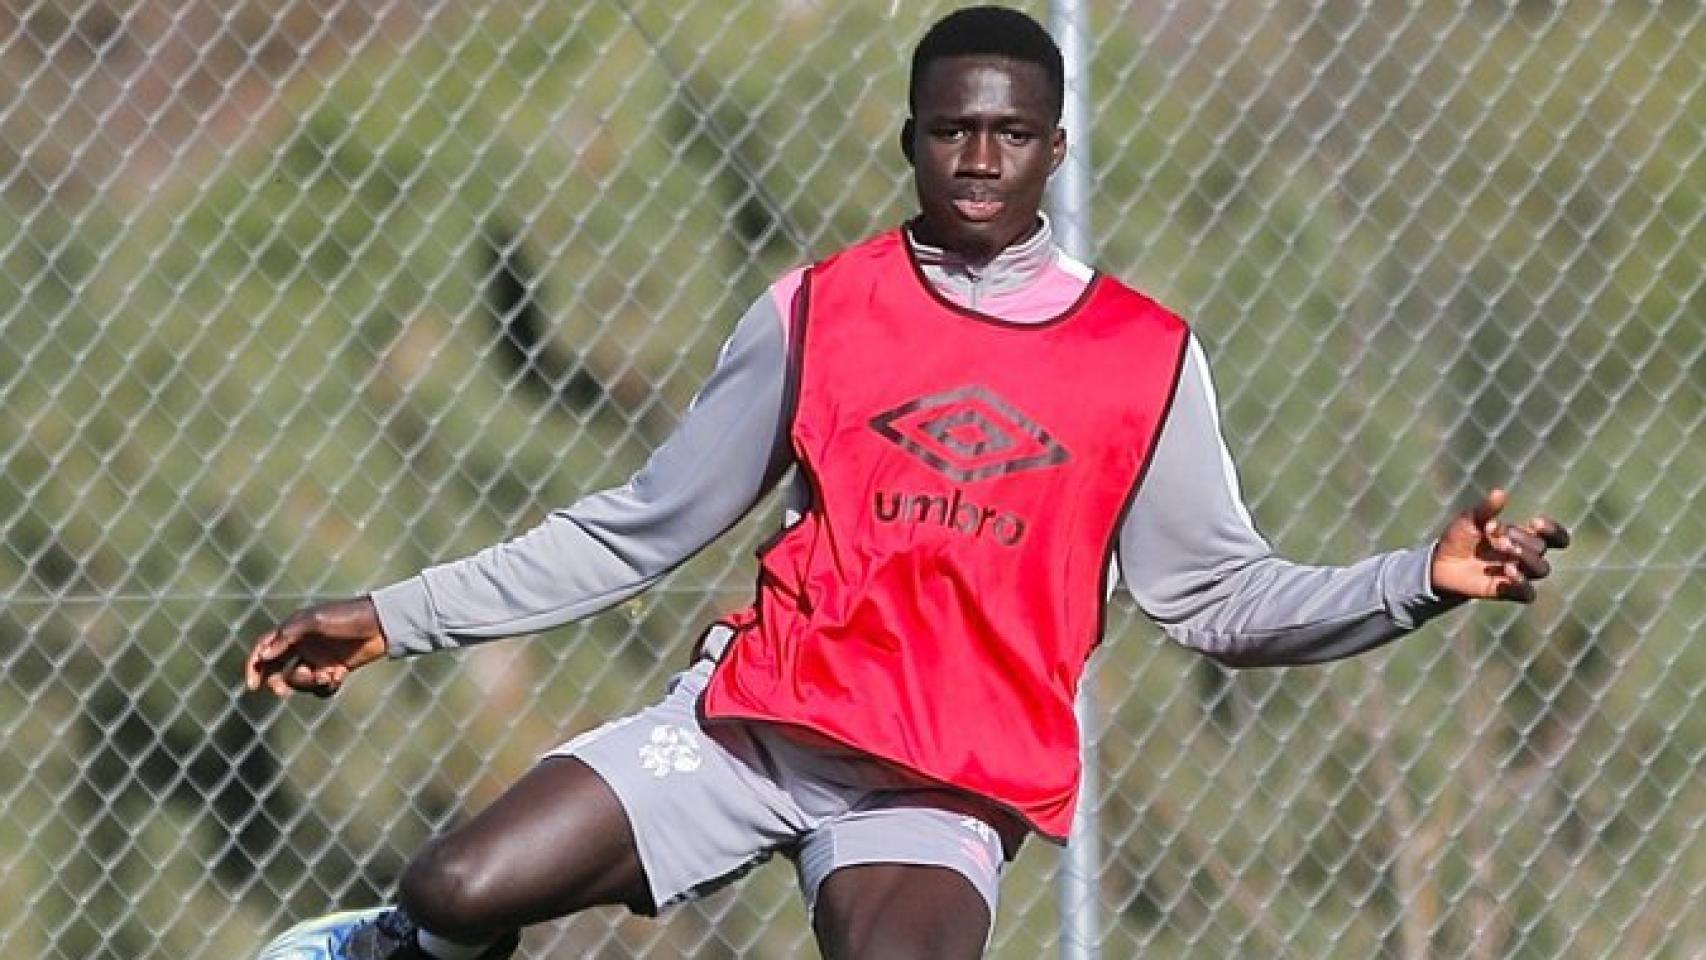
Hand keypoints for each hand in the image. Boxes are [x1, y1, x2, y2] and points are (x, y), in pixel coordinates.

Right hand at [243, 597, 388, 697]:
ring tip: (328, 675)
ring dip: (308, 684)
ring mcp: (318, 659)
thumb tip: (264, 654)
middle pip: (276, 671)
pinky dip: (327, 687)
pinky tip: (339, 675)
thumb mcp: (316, 620)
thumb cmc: (347, 616)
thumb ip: (289, 635)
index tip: (254, 686)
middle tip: (283, 692)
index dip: (254, 667)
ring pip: (299, 682)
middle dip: (278, 683)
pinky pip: (321, 688)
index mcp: (292, 631)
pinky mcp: (335, 670)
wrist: (381, 623)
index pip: (264, 650)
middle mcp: (302, 646)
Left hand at [1431, 488, 1570, 602]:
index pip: (1555, 537)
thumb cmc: (1459, 538)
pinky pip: (1528, 594)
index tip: (1535, 522)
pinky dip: (1522, 583)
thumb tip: (1499, 493)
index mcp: (1523, 536)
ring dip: (1527, 558)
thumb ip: (1486, 509)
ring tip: (1504, 549)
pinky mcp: (1507, 591)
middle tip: (1499, 536)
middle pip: (1542, 548)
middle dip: (1523, 539)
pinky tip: (1507, 572)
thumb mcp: (1470, 520)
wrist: (1440, 563)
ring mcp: (1518, 574)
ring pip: (1541, 569)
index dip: (1553, 531)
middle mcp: (1524, 556)